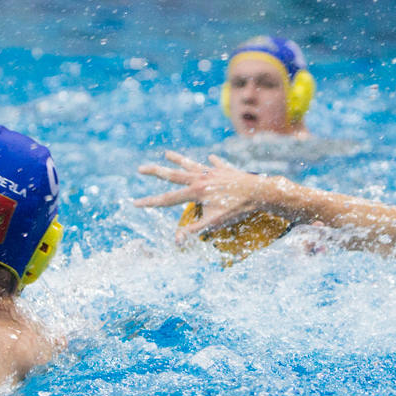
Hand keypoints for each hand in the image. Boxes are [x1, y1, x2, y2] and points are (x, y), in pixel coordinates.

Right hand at [135, 150, 279, 238]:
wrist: (260, 192)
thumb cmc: (238, 210)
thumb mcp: (214, 223)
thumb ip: (193, 231)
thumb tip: (175, 241)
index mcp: (196, 192)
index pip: (167, 199)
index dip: (150, 202)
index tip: (134, 203)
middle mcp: (201, 178)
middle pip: (173, 175)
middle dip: (155, 172)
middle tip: (140, 168)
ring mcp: (213, 172)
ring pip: (191, 164)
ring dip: (178, 159)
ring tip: (167, 153)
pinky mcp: (226, 170)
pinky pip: (216, 165)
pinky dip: (213, 162)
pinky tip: (211, 159)